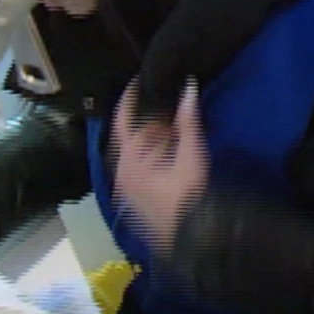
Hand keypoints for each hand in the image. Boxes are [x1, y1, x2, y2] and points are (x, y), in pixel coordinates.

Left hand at [111, 81, 207, 255]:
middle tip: (162, 91)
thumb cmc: (188, 194)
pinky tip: (168, 142)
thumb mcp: (191, 154)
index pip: (123, 119)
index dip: (131, 96)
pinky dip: (151, 147)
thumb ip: (188, 120)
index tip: (141, 76)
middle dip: (144, 112)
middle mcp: (123, 170)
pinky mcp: (138, 193)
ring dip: (149, 130)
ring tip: (168, 111)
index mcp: (129, 159)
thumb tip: (188, 86)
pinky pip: (139, 161)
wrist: (191, 236)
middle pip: (128, 133)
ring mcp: (129, 184)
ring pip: (134, 148)